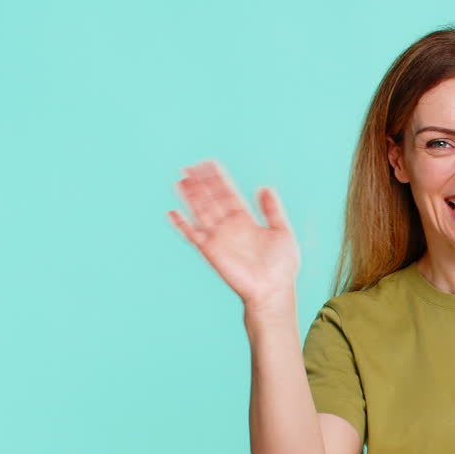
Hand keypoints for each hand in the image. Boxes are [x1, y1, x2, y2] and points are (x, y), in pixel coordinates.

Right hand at [168, 159, 300, 309]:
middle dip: (201, 184)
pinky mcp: (211, 252)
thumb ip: (272, 210)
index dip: (218, 179)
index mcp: (245, 220)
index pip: (228, 194)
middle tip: (190, 166)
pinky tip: (173, 212)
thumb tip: (265, 187)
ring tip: (181, 181)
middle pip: (211, 200)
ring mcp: (219, 238)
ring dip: (191, 197)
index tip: (209, 164)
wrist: (274, 290)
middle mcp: (229, 227)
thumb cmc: (282, 266)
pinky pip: (193, 236)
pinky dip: (182, 225)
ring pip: (201, 212)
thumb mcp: (282, 231)